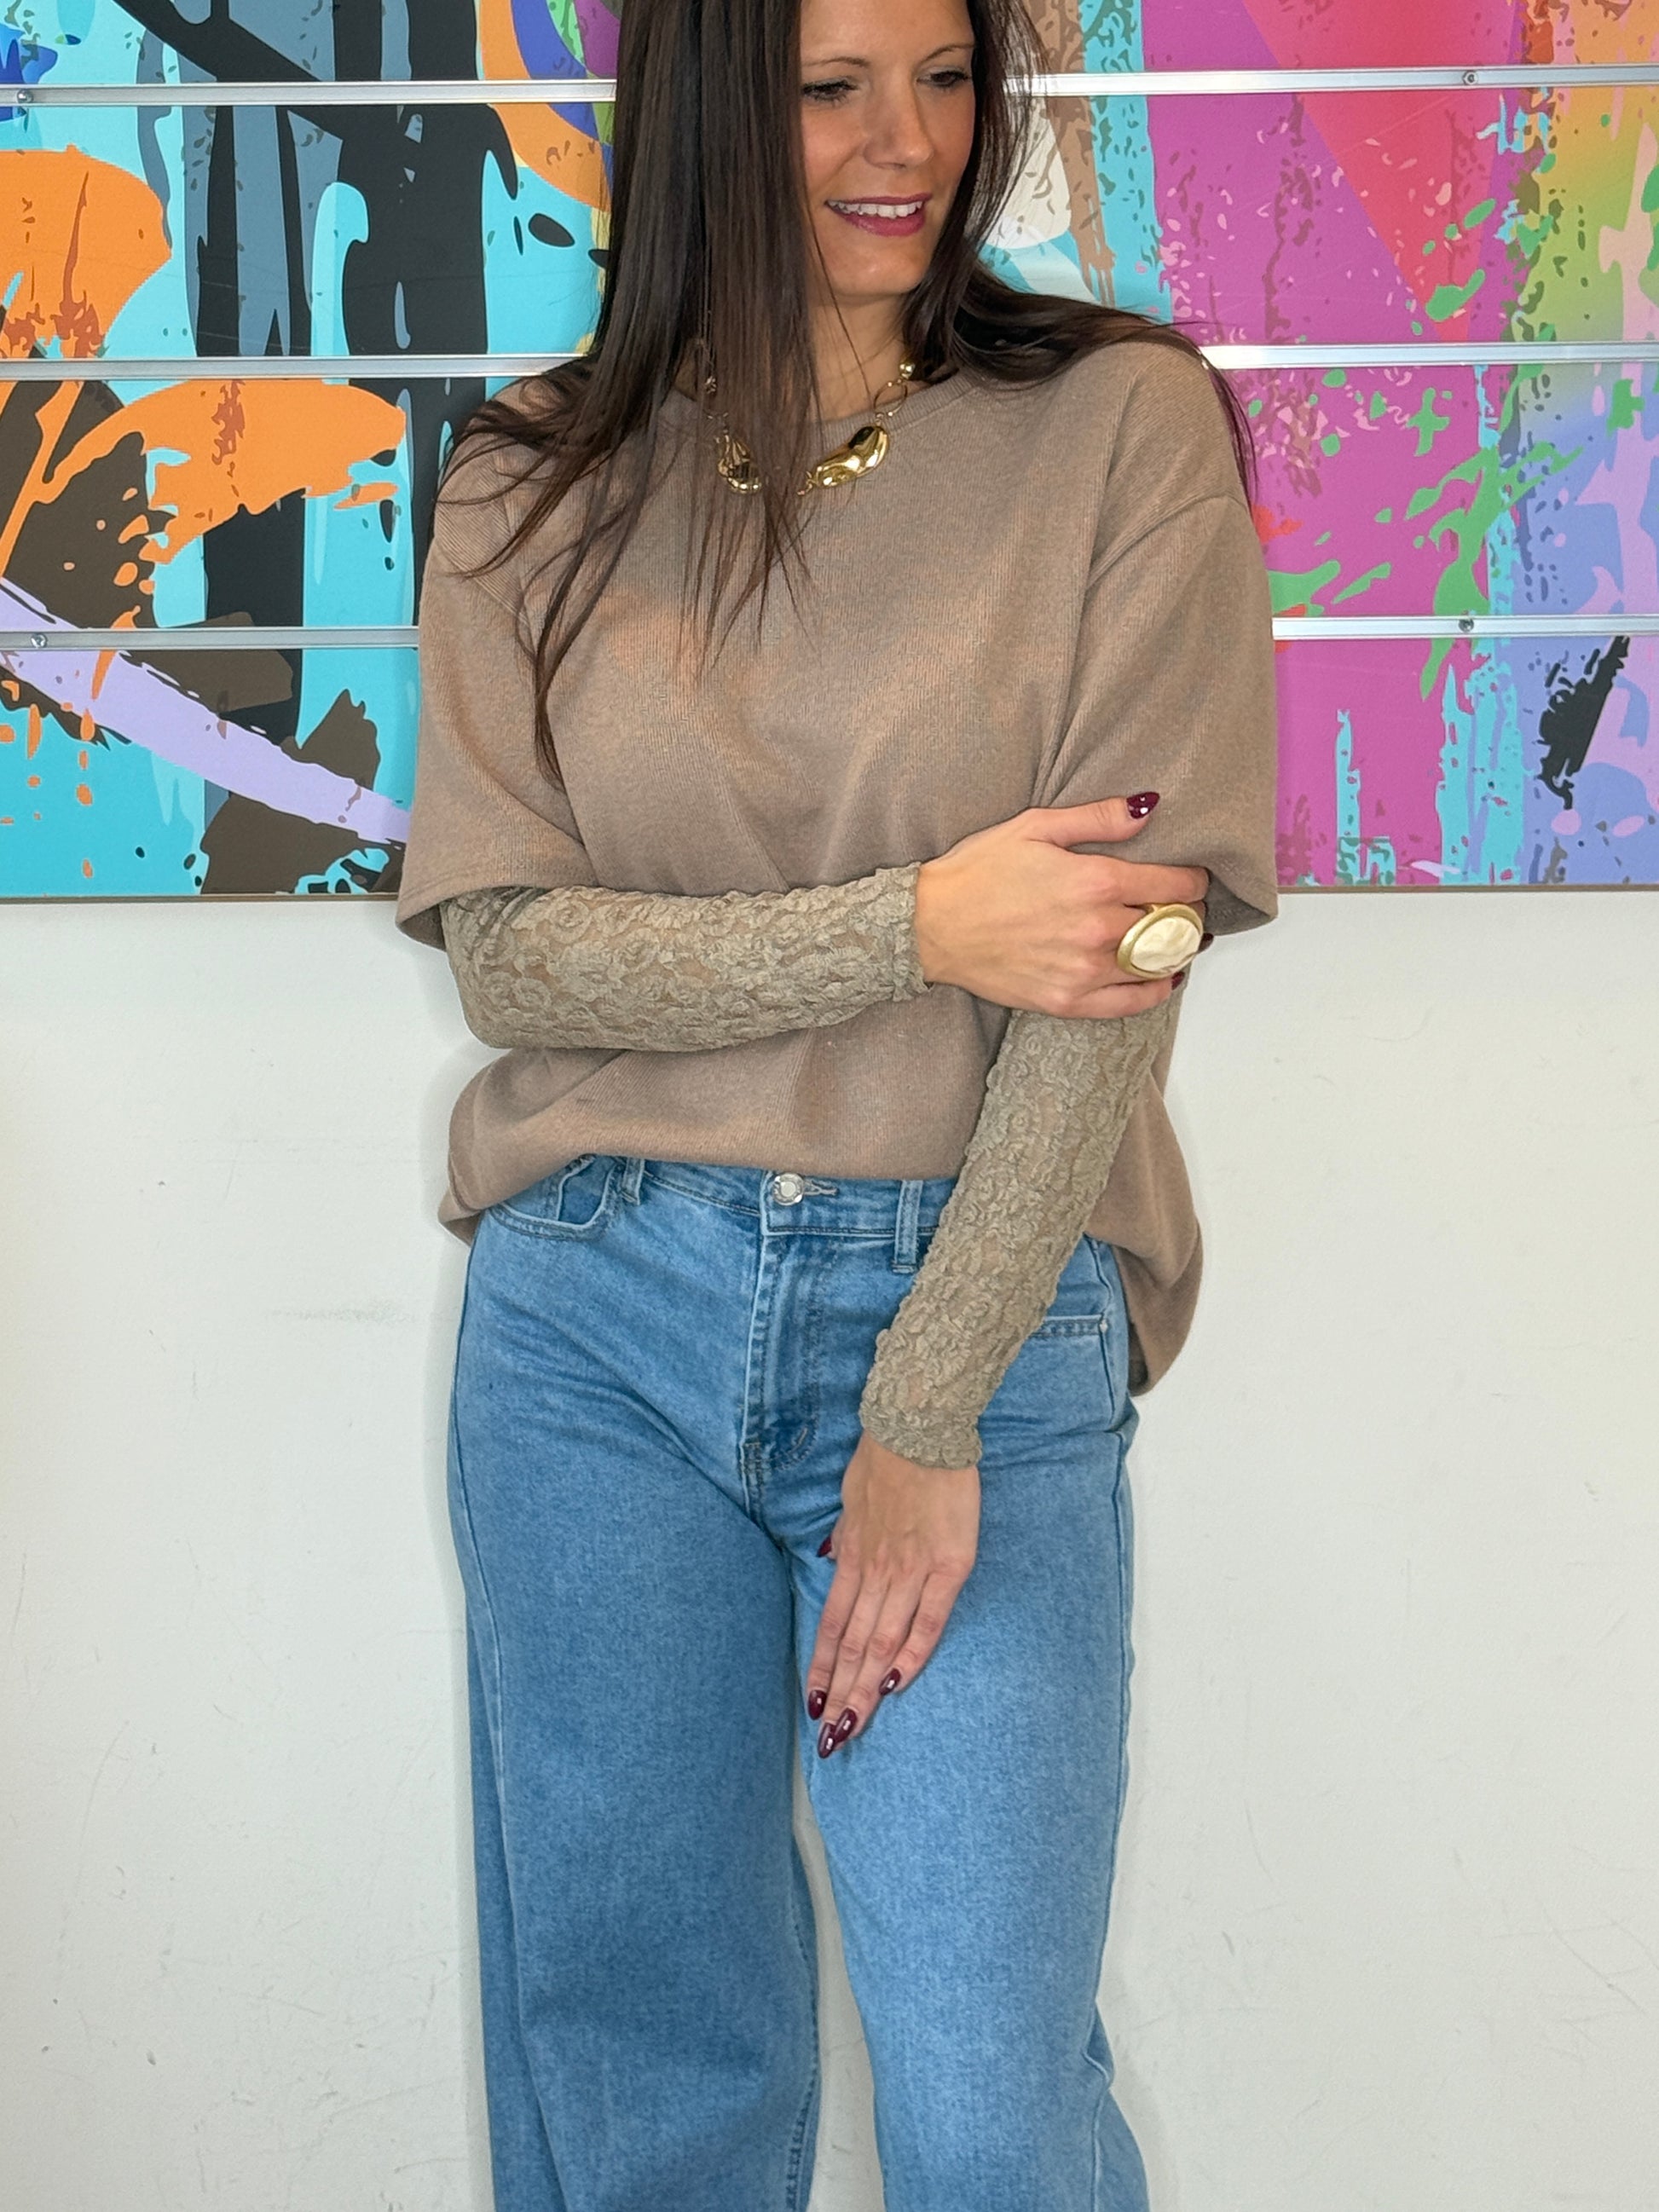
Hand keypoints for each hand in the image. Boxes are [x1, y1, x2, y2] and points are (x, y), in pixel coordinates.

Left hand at [806, 1432, 979, 1756]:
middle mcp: (876, 1569)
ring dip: (866, 1687)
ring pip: (883, 1640)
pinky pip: (928, 1619)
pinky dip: (911, 1653)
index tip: (814, 1706)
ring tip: (855, 1725)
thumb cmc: (887, 1458)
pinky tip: (898, 1683)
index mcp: (853, 1555)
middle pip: (854, 1644)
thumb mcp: (851, 1497)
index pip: (832, 1625)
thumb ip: (846, 1534)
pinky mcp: (948, 1564)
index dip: (822, 1668)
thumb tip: (833, 1556)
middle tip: (832, 1739)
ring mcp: (911, 1569)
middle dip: (841, 1694)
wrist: (919, 1426)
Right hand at [913, 794, 1209, 1017]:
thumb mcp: (1035, 827)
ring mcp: (1084, 971)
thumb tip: (1147, 808)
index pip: (1175, 885)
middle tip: (1184, 907)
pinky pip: (1132, 1003)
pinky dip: (1156, 989)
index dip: (1194, 880)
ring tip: (1172, 937)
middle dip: (1186, 914)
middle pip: (1173, 926)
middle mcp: (1097, 930)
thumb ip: (1098, 818)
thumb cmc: (977, 873)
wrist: (930, 926)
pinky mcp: (1068, 1002)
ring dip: (1174, 950)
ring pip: (1158, 964)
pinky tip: (1160, 975)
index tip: (1193, 878)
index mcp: (1094, 882)